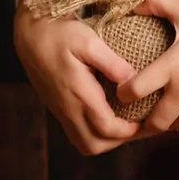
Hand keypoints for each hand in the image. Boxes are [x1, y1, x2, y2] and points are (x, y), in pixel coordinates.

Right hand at [13, 4, 141, 155]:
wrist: (30, 36)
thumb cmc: (60, 34)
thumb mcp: (88, 41)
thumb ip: (111, 62)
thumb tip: (132, 79)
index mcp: (78, 93)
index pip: (105, 127)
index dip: (129, 131)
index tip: (148, 121)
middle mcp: (68, 108)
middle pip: (93, 145)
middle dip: (119, 141)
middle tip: (141, 127)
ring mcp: (62, 111)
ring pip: (84, 143)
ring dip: (107, 141)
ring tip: (128, 126)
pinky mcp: (60, 109)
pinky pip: (77, 134)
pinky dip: (96, 135)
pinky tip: (111, 119)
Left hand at [115, 0, 178, 138]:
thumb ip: (158, 2)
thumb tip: (134, 0)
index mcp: (172, 66)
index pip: (134, 91)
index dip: (123, 92)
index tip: (123, 88)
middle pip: (153, 122)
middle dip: (143, 118)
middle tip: (139, 110)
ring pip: (173, 126)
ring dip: (166, 119)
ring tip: (161, 107)